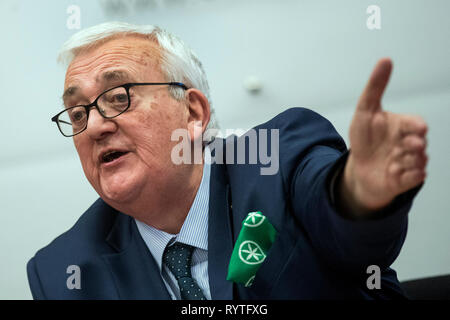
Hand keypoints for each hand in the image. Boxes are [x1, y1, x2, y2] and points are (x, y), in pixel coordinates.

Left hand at [341, 58, 427, 214]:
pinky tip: (394, 174)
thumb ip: (375, 87)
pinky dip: (407, 177)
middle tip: (407, 145)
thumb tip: (385, 59)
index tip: (418, 129)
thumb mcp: (364, 111)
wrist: (360, 168)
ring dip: (407, 161)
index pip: (415, 123)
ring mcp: (410, 162)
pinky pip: (415, 178)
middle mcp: (409, 143)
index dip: (416, 126)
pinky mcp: (407, 179)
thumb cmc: (365, 138)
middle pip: (420, 143)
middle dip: (415, 145)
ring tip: (392, 162)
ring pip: (419, 161)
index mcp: (402, 126)